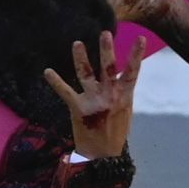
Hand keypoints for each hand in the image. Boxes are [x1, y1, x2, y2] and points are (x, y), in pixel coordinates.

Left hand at [44, 30, 145, 159]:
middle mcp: (110, 95)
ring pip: (86, 75)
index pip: (133, 71)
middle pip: (108, 68)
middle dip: (107, 50)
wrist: (104, 154)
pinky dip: (56, 81)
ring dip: (81, 58)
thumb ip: (121, 91)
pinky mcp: (78, 108)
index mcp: (124, 95)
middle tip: (105, 33)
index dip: (137, 55)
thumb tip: (120, 73)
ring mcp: (94, 100)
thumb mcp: (125, 110)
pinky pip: (65, 91)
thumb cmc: (116, 129)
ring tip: (77, 43)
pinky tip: (47, 71)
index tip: (141, 38)